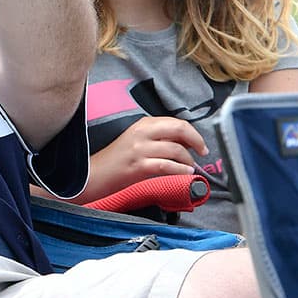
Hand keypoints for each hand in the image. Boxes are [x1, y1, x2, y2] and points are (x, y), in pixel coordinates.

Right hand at [85, 117, 208, 199]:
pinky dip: (180, 170)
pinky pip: (166, 166)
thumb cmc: (116, 161)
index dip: (193, 133)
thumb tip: (185, 144)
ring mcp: (140, 149)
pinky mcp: (138, 166)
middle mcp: (142, 133)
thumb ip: (158, 138)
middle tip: (203, 152)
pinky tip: (185, 174)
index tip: (199, 144)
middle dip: (196, 140)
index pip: (176, 122)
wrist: (93, 175)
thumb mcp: (137, 141)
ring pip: (175, 149)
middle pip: (179, 129)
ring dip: (189, 160)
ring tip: (191, 168)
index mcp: (143, 124)